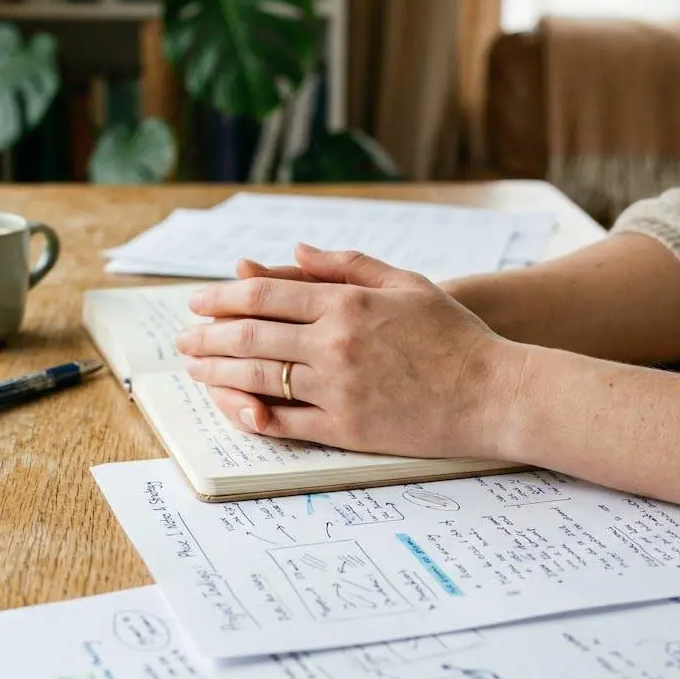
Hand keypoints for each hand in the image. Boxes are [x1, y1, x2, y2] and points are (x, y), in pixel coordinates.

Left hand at [175, 245, 519, 458]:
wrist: (495, 393)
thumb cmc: (455, 335)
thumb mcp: (406, 282)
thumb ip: (347, 264)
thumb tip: (293, 249)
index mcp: (347, 303)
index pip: (264, 295)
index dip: (222, 298)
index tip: (198, 302)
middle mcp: (335, 344)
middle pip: (250, 336)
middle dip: (208, 337)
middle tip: (183, 340)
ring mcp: (338, 389)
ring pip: (259, 378)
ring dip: (218, 374)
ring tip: (197, 370)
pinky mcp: (347, 429)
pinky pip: (285, 422)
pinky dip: (252, 413)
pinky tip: (232, 405)